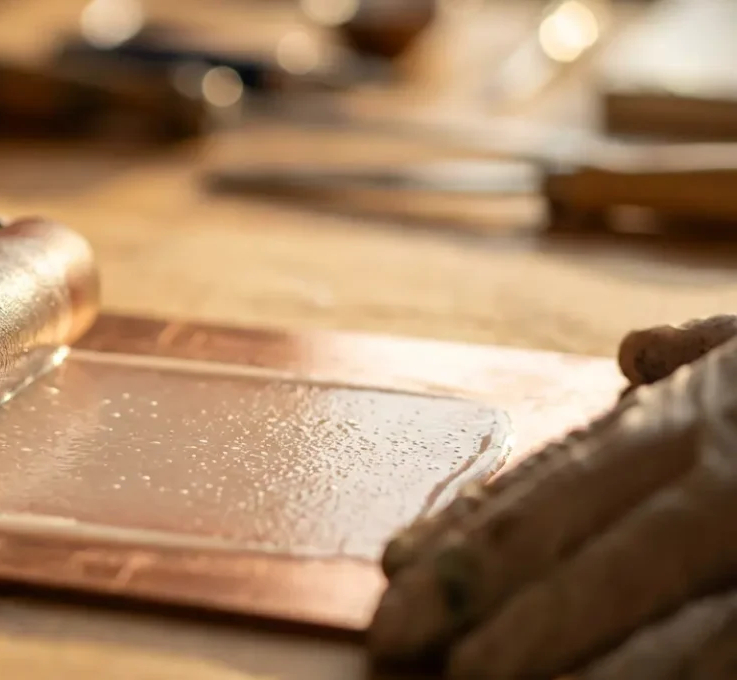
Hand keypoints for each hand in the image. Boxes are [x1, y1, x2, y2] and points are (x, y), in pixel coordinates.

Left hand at [369, 315, 736, 678]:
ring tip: (472, 676)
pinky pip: (731, 638)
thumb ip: (700, 360)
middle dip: (477, 583)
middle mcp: (709, 465)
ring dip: (551, 632)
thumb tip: (636, 351)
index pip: (552, 479)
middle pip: (572, 525)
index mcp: (686, 420)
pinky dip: (671, 669)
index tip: (391, 567)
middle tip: (393, 633)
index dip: (467, 528)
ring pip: (638, 580)